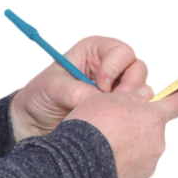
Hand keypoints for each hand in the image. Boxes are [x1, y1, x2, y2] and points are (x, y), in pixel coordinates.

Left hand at [10, 35, 150, 140]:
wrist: (35, 125)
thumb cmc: (40, 97)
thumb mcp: (52, 88)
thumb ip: (76, 90)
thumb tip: (100, 99)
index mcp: (95, 51)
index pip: (121, 52)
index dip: (114, 69)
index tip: (100, 86)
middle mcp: (111, 67)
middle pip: (138, 69)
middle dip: (128, 88)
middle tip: (111, 105)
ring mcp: (117, 89)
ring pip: (142, 91)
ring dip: (129, 104)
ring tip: (108, 117)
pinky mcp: (120, 110)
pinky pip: (137, 111)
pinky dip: (129, 118)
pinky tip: (112, 126)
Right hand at [63, 75, 177, 177]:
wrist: (76, 169)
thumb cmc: (93, 128)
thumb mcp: (109, 99)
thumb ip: (133, 96)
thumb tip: (147, 95)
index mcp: (154, 119)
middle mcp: (157, 144)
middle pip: (152, 130)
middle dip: (138, 126)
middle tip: (113, 124)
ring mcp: (146, 168)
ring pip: (140, 150)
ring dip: (127, 146)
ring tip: (101, 146)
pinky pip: (130, 169)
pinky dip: (119, 164)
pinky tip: (100, 162)